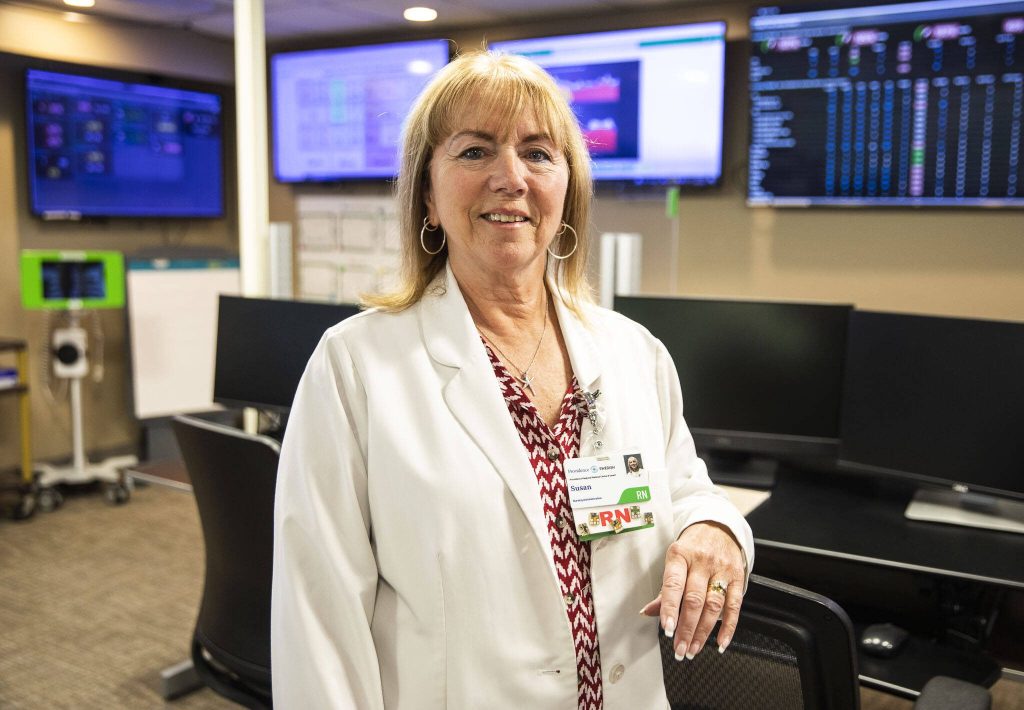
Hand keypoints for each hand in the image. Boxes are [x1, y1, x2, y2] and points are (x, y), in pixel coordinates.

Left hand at [640, 521, 744, 658]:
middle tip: (679, 648)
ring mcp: (721, 569)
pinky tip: (720, 642)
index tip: (667, 629)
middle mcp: (702, 561)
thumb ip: (664, 589)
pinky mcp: (737, 577)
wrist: (719, 527)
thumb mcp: (674, 560)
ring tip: (693, 648)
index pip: (673, 585)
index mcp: (680, 555)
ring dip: (703, 631)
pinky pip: (734, 605)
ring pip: (713, 605)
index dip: (670, 609)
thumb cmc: (692, 547)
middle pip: (694, 599)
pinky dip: (729, 627)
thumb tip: (648, 612)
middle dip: (686, 628)